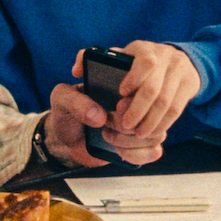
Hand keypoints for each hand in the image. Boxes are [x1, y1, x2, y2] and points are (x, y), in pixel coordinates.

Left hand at [43, 83, 163, 167]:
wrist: (69, 136)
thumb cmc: (68, 111)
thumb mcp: (62, 99)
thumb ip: (75, 101)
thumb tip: (99, 116)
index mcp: (123, 75)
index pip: (148, 67)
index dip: (137, 86)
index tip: (119, 101)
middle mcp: (140, 96)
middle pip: (157, 105)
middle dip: (129, 120)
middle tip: (107, 122)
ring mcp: (147, 120)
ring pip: (158, 131)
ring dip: (130, 139)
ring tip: (108, 135)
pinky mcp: (146, 142)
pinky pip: (155, 151)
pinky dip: (135, 154)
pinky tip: (118, 150)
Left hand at [72, 41, 200, 139]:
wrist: (174, 62)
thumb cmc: (133, 65)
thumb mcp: (115, 58)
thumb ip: (92, 61)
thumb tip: (77, 69)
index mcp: (142, 49)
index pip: (144, 61)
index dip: (133, 79)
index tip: (120, 95)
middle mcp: (164, 57)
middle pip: (154, 88)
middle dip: (138, 110)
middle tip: (125, 125)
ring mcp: (179, 71)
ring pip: (166, 103)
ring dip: (150, 122)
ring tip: (137, 133)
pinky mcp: (189, 85)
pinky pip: (177, 110)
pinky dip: (163, 124)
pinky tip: (151, 132)